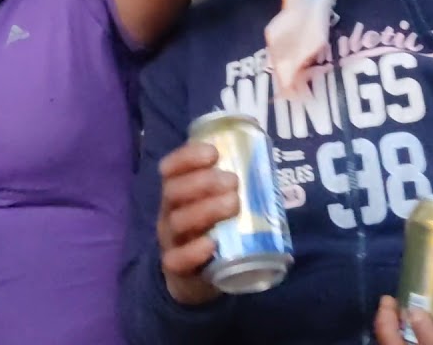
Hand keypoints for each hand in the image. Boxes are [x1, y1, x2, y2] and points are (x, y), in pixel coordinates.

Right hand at [156, 141, 238, 305]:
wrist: (196, 279)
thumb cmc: (211, 230)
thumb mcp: (215, 204)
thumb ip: (230, 185)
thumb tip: (263, 159)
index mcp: (177, 193)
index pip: (171, 169)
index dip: (187, 158)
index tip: (213, 153)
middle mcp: (169, 213)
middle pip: (174, 192)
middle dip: (203, 182)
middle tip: (233, 181)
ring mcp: (171, 241)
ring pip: (179, 222)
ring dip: (206, 210)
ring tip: (233, 204)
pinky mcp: (177, 269)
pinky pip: (177, 260)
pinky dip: (193, 251)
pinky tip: (211, 243)